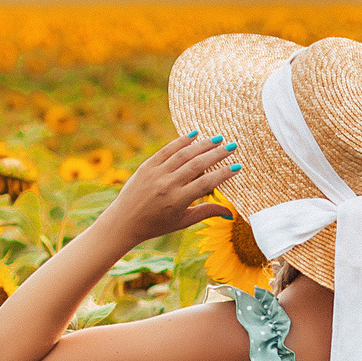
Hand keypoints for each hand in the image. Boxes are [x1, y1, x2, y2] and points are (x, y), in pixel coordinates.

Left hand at [100, 132, 241, 244]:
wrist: (124, 221)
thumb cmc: (156, 225)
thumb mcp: (182, 222)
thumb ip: (206, 213)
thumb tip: (230, 213)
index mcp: (178, 200)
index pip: (206, 183)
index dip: (223, 174)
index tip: (237, 167)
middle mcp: (168, 184)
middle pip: (197, 164)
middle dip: (217, 154)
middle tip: (232, 146)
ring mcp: (156, 173)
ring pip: (183, 154)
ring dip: (202, 145)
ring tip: (217, 139)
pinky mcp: (147, 166)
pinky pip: (167, 150)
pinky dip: (180, 141)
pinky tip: (193, 135)